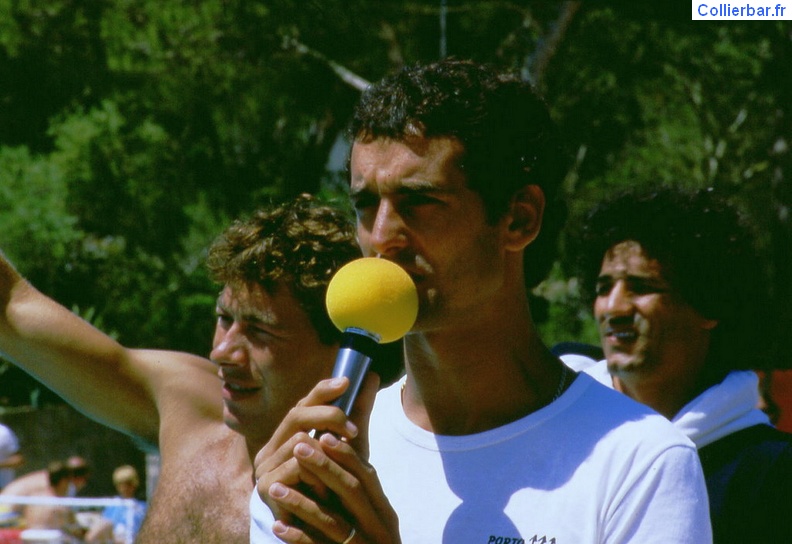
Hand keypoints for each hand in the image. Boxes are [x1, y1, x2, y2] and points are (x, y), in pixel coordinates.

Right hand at [254, 374, 399, 542]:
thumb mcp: (348, 450)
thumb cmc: (335, 490)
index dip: (322, 390)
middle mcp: (272, 448)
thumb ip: (357, 415)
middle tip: (355, 430)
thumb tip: (370, 376)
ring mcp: (265, 467)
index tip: (346, 382)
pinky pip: (295, 468)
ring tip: (340, 471)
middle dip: (329, 417)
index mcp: (288, 437)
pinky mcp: (266, 488)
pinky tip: (326, 491)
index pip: (303, 404)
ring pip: (299, 440)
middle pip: (297, 415)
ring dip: (325, 455)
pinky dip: (316, 477)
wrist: (322, 535)